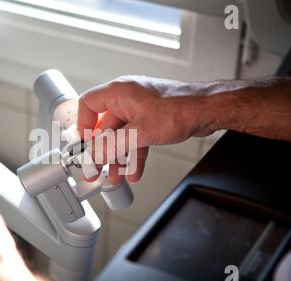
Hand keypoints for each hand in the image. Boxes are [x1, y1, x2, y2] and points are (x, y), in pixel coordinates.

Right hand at [78, 76, 214, 183]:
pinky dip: (133, 156)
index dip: (83, 125)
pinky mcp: (150, 121)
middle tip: (96, 169)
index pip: (88, 104)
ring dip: (117, 158)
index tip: (83, 144)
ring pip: (120, 137)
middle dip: (101, 152)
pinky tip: (134, 172)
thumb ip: (113, 146)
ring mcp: (139, 110)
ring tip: (114, 177)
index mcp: (119, 93)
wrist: (207, 110)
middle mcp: (126, 100)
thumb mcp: (140, 132)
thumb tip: (94, 157)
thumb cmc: (179, 108)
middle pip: (104, 127)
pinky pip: (135, 140)